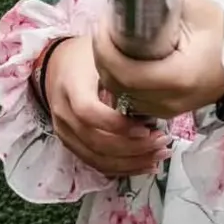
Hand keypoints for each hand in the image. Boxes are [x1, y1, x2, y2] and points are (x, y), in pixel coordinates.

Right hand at [43, 33, 171, 176]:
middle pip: (94, 141)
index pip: (88, 112)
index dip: (117, 125)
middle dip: (132, 148)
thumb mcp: (105, 56)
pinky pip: (96, 163)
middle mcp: (63, 112)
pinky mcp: (71, 143)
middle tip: (162, 141)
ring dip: (131, 162)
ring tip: (159, 154)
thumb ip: (124, 73)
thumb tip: (158, 91)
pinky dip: (123, 168)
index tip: (146, 127)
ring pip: (96, 159)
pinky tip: (146, 164)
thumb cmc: (88, 57)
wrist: (61, 64)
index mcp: (70, 86)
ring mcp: (64, 131)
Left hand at [91, 0, 223, 120]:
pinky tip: (122, 57)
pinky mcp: (166, 110)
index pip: (125, 73)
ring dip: (108, 68)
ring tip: (109, 39)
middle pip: (118, 85)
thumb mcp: (198, 7)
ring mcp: (168, 110)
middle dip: (102, 55)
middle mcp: (171, 101)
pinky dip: (119, 79)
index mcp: (179, 77)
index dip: (105, 50)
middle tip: (103, 26)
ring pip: (120, 95)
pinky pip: (131, 99)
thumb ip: (165, 2)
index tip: (102, 23)